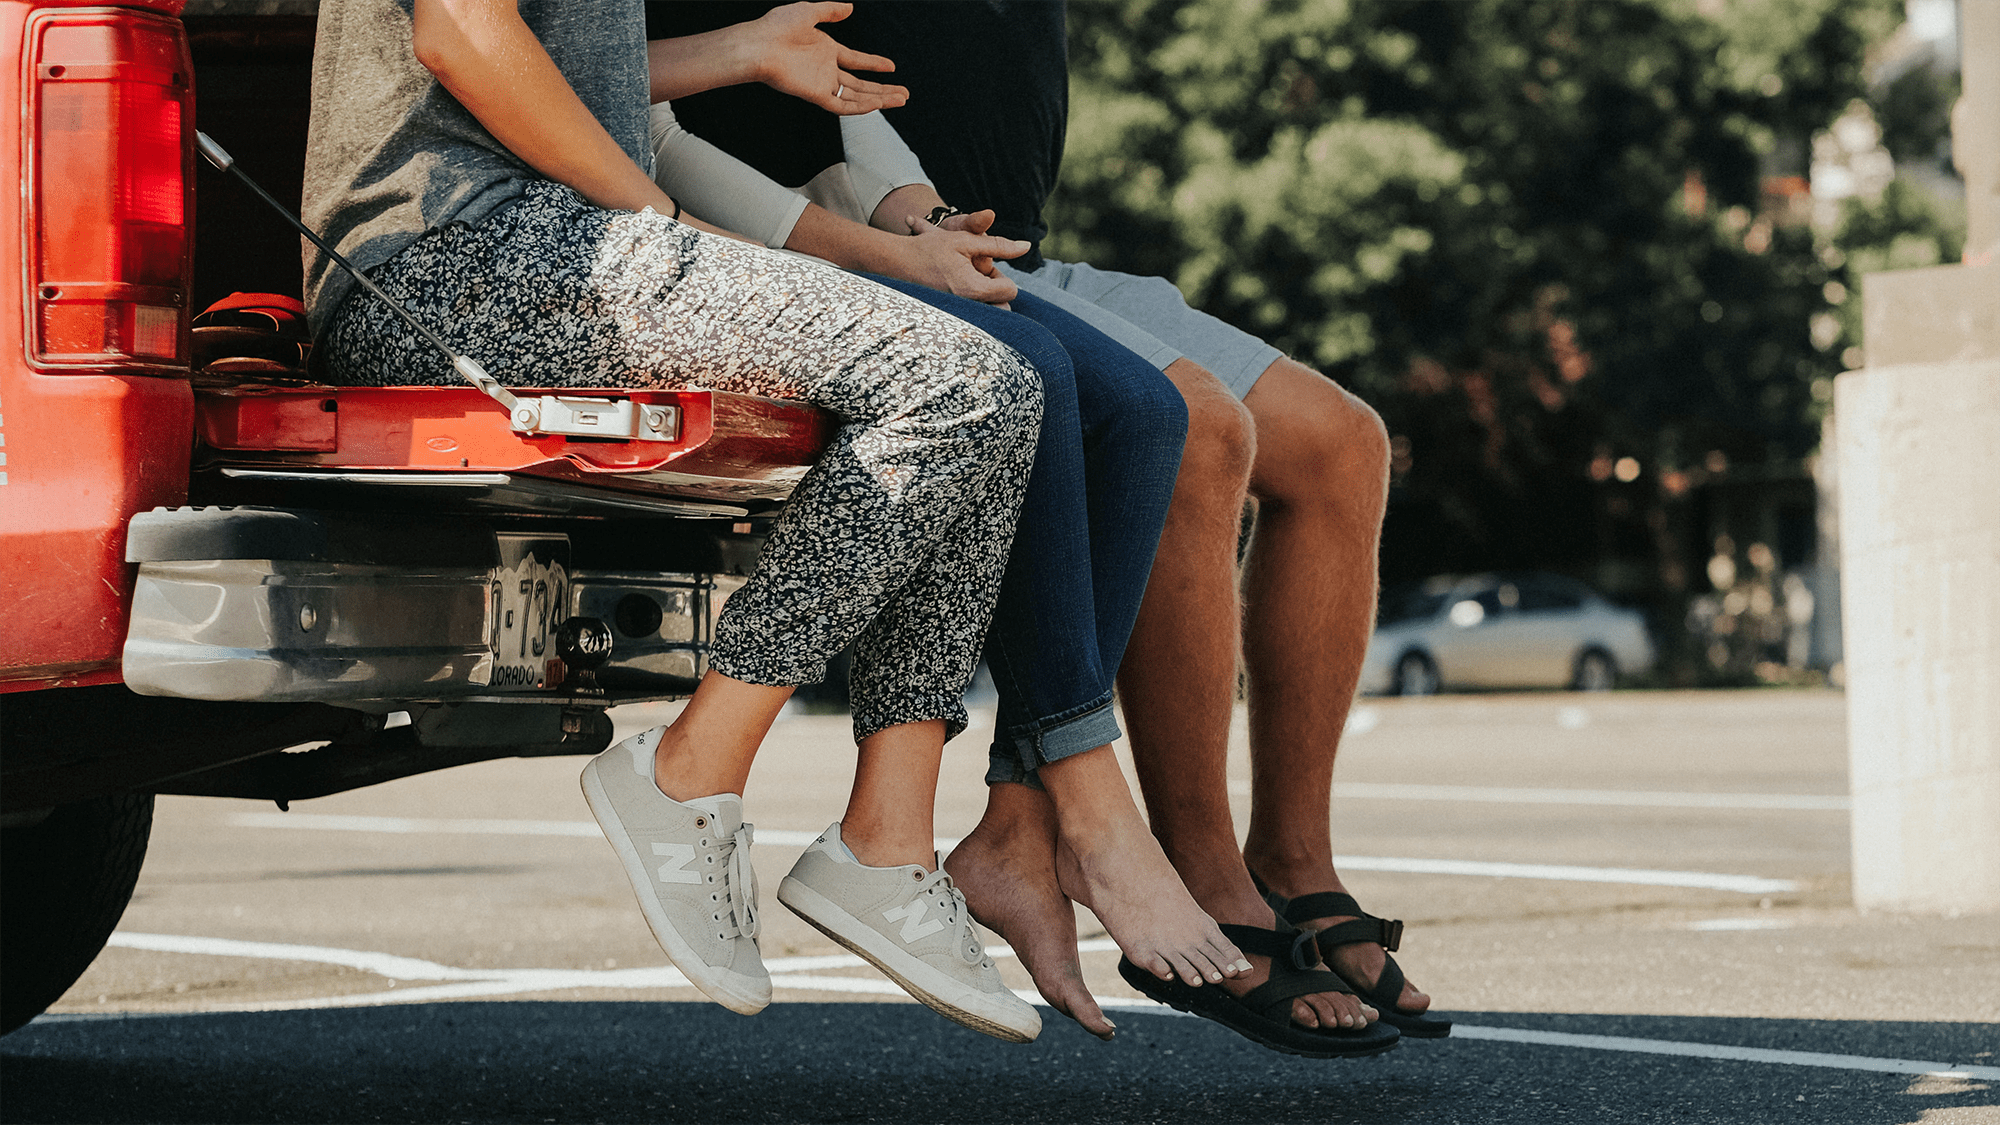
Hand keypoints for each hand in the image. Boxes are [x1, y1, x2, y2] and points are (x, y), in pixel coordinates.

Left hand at [751, 2, 907, 114]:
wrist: (759, 45)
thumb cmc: (776, 27)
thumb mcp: (808, 11)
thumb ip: (830, 10)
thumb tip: (850, 7)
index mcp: (825, 50)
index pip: (856, 61)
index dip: (874, 64)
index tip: (891, 67)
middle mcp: (826, 70)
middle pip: (861, 84)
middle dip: (883, 89)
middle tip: (904, 94)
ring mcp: (822, 84)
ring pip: (857, 97)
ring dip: (879, 99)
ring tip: (900, 100)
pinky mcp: (816, 95)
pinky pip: (842, 106)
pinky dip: (860, 107)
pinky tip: (877, 104)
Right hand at [890, 219, 1028, 304]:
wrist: (895, 263)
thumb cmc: (929, 249)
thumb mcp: (966, 240)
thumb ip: (998, 244)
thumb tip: (1026, 246)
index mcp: (973, 289)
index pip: (1010, 290)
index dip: (1002, 275)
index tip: (983, 265)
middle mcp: (966, 307)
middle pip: (1001, 306)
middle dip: (994, 288)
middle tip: (974, 272)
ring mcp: (956, 315)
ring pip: (986, 312)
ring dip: (981, 293)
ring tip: (963, 277)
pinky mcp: (948, 318)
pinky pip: (971, 316)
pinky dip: (968, 300)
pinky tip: (953, 285)